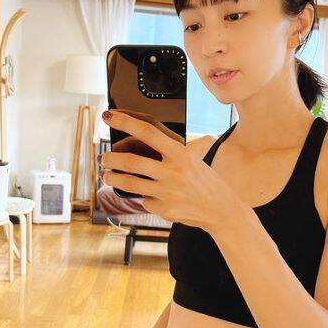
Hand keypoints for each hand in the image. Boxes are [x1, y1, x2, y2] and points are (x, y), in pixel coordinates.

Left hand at [100, 109, 241, 229]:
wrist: (222, 210)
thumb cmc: (205, 181)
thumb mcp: (192, 160)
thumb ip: (168, 153)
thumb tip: (136, 145)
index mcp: (181, 154)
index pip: (148, 132)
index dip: (125, 122)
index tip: (109, 116)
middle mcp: (173, 172)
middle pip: (130, 161)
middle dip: (110, 159)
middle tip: (105, 158)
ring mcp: (167, 192)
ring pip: (128, 183)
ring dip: (113, 178)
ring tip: (108, 175)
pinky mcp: (164, 209)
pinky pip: (144, 200)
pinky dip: (144, 197)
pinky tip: (153, 197)